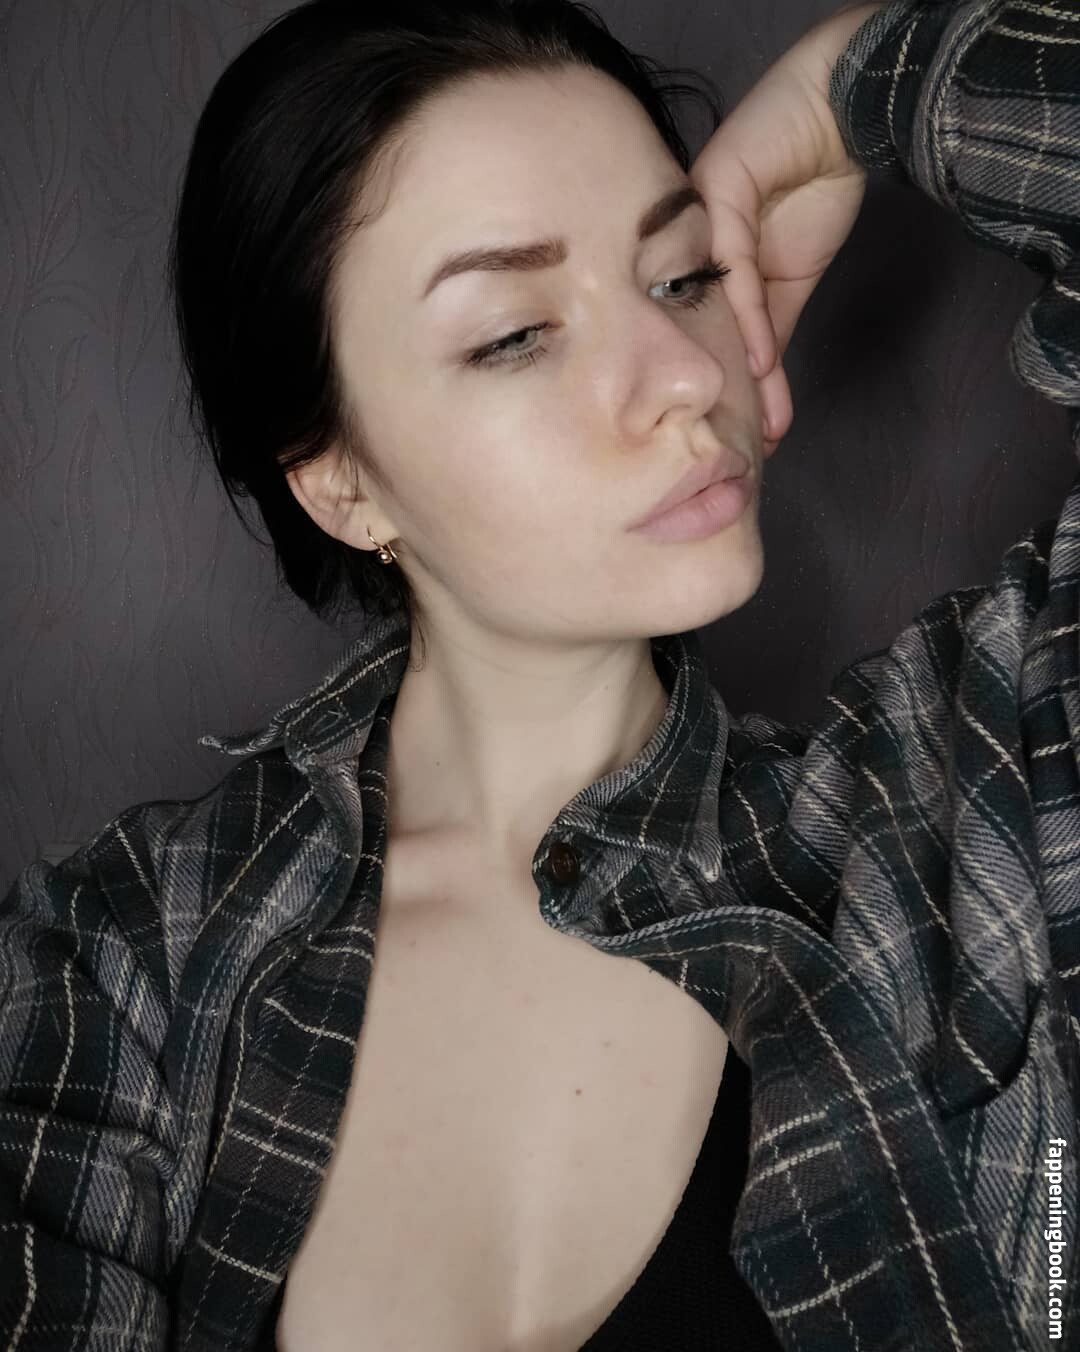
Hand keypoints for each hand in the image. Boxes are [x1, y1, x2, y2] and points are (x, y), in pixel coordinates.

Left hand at [689, 2, 886, 455]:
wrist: (840, 114)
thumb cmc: (811, 186)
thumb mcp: (790, 276)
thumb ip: (769, 326)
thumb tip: (763, 385)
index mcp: (699, 271)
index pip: (711, 340)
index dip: (731, 391)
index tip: (748, 440)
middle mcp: (687, 250)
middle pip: (706, 333)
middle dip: (727, 395)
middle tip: (742, 449)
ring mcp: (697, 224)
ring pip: (717, 312)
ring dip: (741, 371)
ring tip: (757, 423)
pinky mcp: (718, 196)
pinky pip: (733, 272)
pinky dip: (749, 320)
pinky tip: (761, 363)